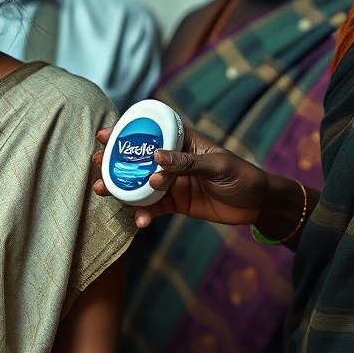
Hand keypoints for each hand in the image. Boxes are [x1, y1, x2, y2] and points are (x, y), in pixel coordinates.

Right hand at [92, 123, 268, 228]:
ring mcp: (170, 182)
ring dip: (120, 188)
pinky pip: (152, 208)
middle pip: (136, 158)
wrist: (257, 205)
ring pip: (138, 184)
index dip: (126, 131)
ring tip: (103, 192)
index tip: (105, 134)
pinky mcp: (173, 203)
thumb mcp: (217, 166)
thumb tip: (155, 157)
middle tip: (96, 164)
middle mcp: (172, 160)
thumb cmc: (242, 176)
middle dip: (113, 161)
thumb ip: (187, 162)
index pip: (151, 132)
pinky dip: (143, 214)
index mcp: (182, 142)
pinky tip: (139, 221)